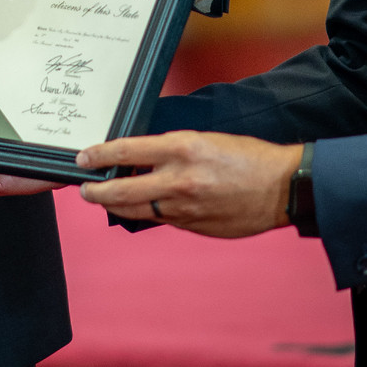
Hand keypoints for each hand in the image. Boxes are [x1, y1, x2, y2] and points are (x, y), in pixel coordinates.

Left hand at [75, 130, 301, 236]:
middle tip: (84, 189)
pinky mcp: (193, 226)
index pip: (125, 151)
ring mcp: (184, 208)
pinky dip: (147, 213)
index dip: (98, 156)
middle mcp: (178, 179)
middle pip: (119, 190)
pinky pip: (160, 220)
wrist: (282, 188)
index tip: (84, 158)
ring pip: (135, 211)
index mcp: (182, 148)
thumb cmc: (247, 157)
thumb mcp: (204, 140)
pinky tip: (143, 207)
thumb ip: (170, 151)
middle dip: (95, 191)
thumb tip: (138, 160)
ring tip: (105, 200)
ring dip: (115, 206)